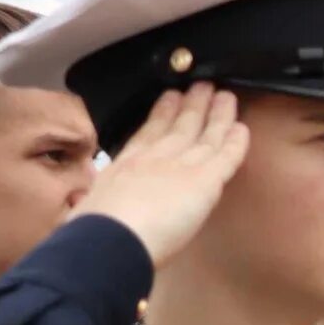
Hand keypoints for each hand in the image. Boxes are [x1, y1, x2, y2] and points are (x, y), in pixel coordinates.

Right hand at [78, 84, 250, 266]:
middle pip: (178, 127)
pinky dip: (235, 142)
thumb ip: (88, 198)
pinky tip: (242, 128)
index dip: (160, 115)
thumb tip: (80, 199)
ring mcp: (180, 166)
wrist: (109, 237)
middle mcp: (153, 159)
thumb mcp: (85, 205)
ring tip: (224, 96)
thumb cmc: (91, 232)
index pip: (147, 135)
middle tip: (201, 86)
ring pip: (205, 136)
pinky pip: (226, 157)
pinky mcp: (204, 179)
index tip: (168, 97)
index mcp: (124, 166)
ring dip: (217, 115)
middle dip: (191, 107)